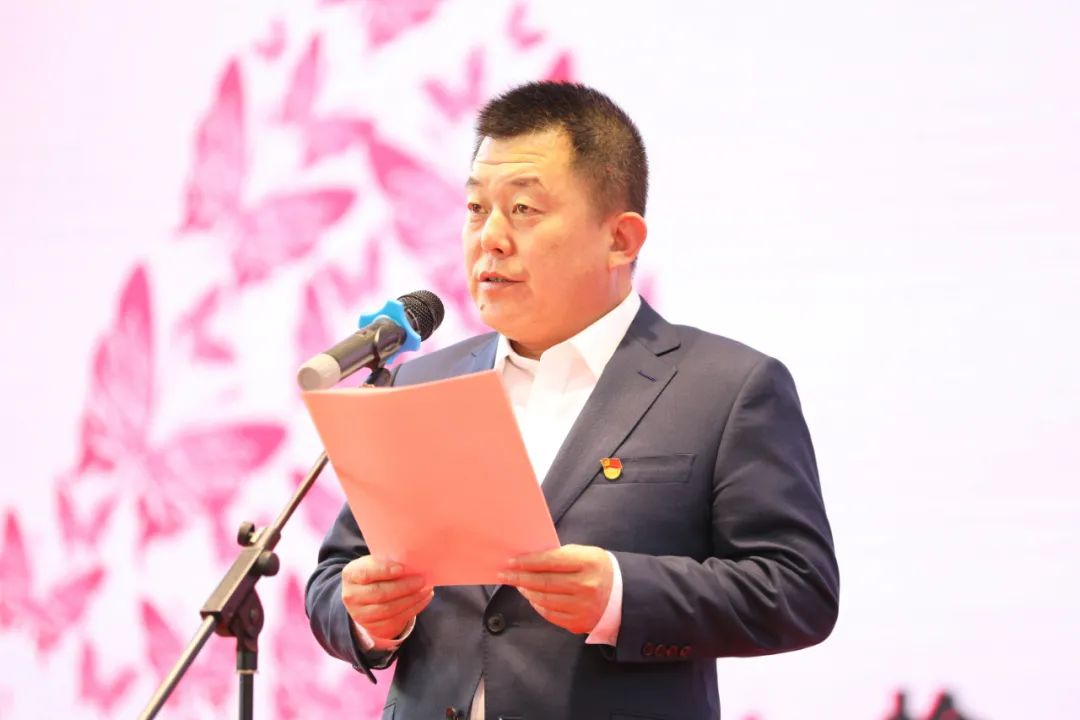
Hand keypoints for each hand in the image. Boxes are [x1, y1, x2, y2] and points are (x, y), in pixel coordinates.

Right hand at [341, 556, 432, 642]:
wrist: (363, 598)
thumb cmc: (374, 574)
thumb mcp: (373, 563)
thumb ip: (386, 561)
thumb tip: (411, 562)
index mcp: (350, 575)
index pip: (366, 574)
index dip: (384, 571)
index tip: (403, 568)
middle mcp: (351, 596)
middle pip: (380, 594)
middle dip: (404, 587)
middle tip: (421, 580)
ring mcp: (361, 615)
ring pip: (389, 609)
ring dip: (411, 599)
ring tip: (426, 589)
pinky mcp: (373, 627)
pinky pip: (395, 620)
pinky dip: (413, 609)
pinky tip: (423, 599)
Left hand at [498, 544, 612, 634]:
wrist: (625, 596)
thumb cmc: (600, 569)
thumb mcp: (587, 554)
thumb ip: (561, 556)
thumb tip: (530, 560)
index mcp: (589, 563)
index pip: (550, 561)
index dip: (527, 562)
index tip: (511, 562)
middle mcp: (587, 586)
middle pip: (544, 582)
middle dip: (520, 578)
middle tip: (505, 574)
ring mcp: (583, 607)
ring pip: (544, 600)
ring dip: (527, 591)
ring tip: (518, 584)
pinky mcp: (579, 623)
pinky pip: (551, 614)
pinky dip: (538, 605)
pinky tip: (532, 597)